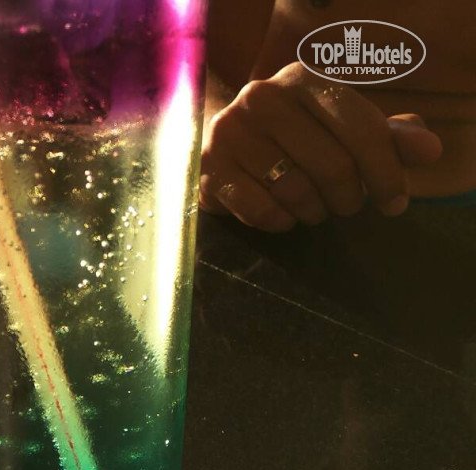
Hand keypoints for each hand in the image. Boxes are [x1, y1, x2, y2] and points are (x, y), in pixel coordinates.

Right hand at [200, 62, 442, 231]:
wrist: (225, 144)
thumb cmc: (295, 137)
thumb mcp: (343, 128)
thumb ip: (389, 137)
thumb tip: (428, 150)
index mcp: (303, 79)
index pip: (363, 130)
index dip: (387, 173)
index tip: (395, 203)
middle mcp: (262, 96)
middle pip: (333, 166)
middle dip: (349, 198)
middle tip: (346, 205)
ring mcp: (230, 132)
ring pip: (296, 192)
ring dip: (314, 212)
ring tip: (313, 207)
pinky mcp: (209, 168)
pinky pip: (262, 211)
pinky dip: (281, 222)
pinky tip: (282, 214)